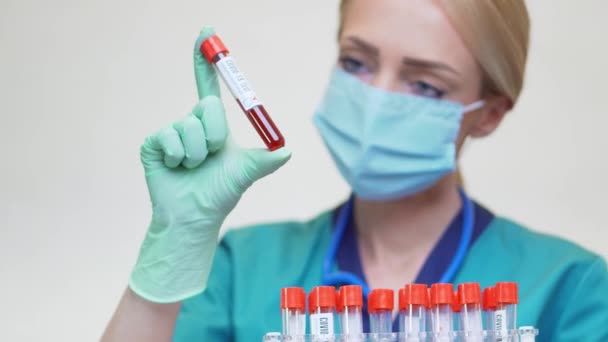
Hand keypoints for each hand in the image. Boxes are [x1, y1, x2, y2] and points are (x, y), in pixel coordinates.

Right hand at [129, 26, 290, 302]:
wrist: (194, 217)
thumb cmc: (219, 194)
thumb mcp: (245, 174)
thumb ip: (264, 161)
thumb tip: (287, 151)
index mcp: (213, 124)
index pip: (209, 85)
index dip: (208, 60)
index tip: (206, 31)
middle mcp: (192, 122)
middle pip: (207, 104)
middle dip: (216, 135)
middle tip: (212, 157)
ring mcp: (172, 132)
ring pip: (190, 125)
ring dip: (198, 153)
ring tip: (193, 168)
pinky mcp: (154, 143)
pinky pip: (170, 137)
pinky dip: (180, 157)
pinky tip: (176, 169)